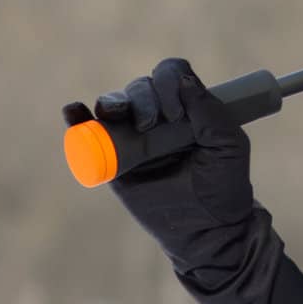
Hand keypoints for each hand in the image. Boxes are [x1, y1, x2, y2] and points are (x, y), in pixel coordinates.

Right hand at [62, 57, 255, 274]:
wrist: (206, 230)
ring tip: (113, 114)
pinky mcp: (113, 160)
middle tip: (153, 124)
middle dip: (144, 98)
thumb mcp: (228, 145)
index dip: (169, 82)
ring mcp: (133, 137)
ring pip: (115, 104)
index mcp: (188, 107)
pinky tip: (74, 111)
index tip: (177, 113)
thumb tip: (183, 79)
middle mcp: (159, 116)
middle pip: (142, 86)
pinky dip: (77, 118)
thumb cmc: (223, 186)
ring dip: (111, 102)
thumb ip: (211, 111)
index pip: (172, 74)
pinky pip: (89, 133)